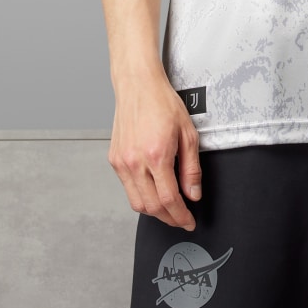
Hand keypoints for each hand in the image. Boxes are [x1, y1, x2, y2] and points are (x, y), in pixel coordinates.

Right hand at [108, 74, 201, 229]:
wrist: (138, 86)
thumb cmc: (163, 103)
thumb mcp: (188, 133)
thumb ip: (191, 168)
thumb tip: (194, 194)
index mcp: (156, 155)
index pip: (169, 200)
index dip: (181, 216)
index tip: (188, 221)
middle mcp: (135, 162)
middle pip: (152, 207)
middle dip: (169, 218)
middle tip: (181, 218)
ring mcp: (122, 162)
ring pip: (137, 203)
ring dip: (154, 211)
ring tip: (169, 208)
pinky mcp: (114, 160)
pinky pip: (128, 188)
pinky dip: (141, 195)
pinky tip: (154, 189)